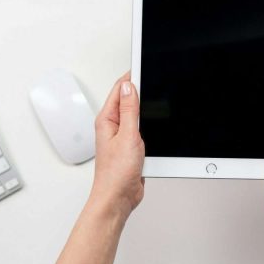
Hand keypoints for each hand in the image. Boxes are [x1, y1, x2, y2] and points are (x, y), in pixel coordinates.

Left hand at [89, 72, 145, 218]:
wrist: (118, 198)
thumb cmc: (115, 173)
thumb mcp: (127, 136)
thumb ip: (129, 110)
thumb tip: (129, 86)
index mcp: (107, 119)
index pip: (120, 89)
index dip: (132, 76)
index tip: (144, 64)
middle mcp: (113, 126)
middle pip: (128, 99)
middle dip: (140, 87)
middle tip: (153, 75)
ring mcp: (122, 136)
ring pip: (136, 114)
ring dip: (146, 106)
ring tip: (154, 92)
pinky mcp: (132, 146)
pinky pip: (141, 128)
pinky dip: (149, 123)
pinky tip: (156, 121)